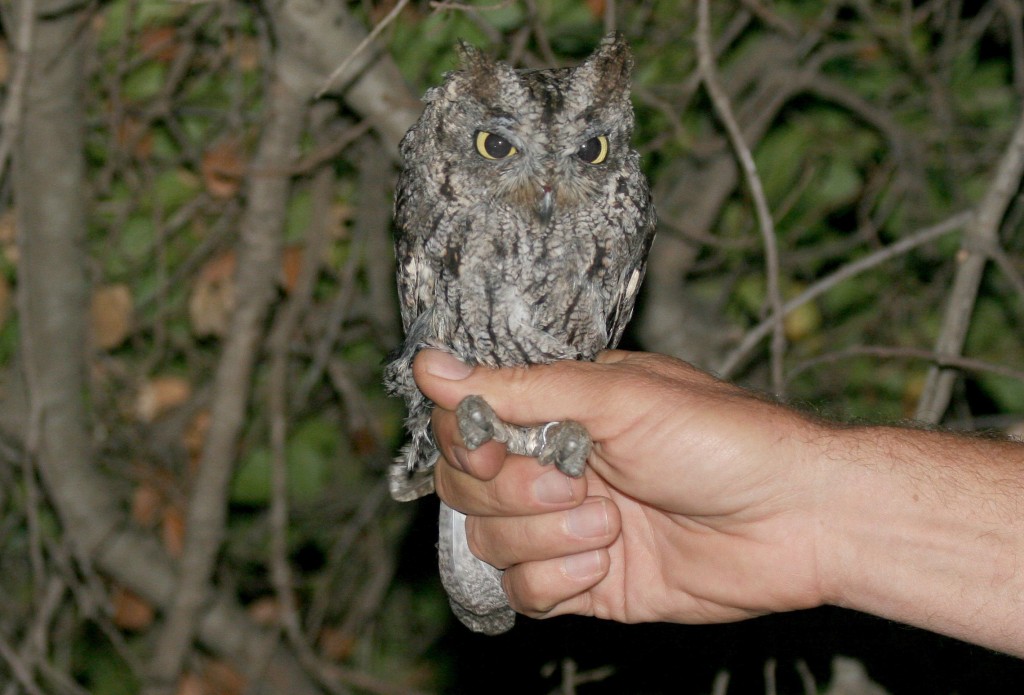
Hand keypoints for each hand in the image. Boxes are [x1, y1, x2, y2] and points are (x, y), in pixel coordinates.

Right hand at [413, 349, 826, 624]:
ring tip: (610, 525)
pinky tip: (603, 563)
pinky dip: (555, 580)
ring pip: (491, 542)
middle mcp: (557, 466)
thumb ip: (517, 388)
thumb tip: (430, 364)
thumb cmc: (721, 440)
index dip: (467, 443)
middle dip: (513, 494)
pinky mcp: (588, 582)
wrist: (798, 518)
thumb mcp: (615, 397)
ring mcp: (569, 527)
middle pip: (466, 488)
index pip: (468, 424)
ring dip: (544, 539)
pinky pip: (525, 593)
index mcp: (560, 411)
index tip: (493, 450)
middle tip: (576, 485)